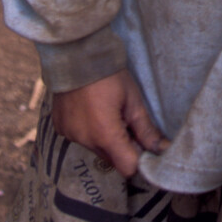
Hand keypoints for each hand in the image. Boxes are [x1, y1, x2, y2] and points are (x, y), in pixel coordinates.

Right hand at [50, 69, 168, 178]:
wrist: (76, 53)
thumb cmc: (109, 74)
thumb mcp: (133, 100)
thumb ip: (146, 130)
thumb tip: (162, 149)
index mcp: (104, 134)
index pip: (126, 168)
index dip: (138, 160)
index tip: (142, 144)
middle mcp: (84, 140)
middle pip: (110, 159)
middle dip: (122, 147)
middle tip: (126, 121)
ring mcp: (69, 134)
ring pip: (95, 149)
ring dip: (104, 138)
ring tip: (106, 111)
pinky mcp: (59, 127)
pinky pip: (79, 138)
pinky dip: (87, 131)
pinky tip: (90, 110)